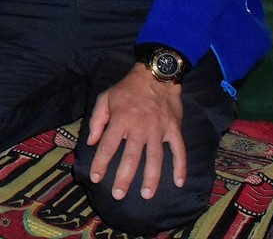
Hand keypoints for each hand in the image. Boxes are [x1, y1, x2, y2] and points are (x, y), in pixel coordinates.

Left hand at [86, 65, 185, 201]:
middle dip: (124, 178)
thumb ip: (96, 120)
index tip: (96, 178)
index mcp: (120, 120)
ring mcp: (159, 130)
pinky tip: (178, 182)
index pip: (108, 146)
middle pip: (131, 157)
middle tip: (118, 195)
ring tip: (147, 195)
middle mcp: (139, 127)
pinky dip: (180, 167)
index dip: (101, 164)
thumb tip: (92, 142)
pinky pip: (179, 151)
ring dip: (151, 178)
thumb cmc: (127, 89)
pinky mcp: (174, 130)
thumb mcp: (105, 98)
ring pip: (155, 158)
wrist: (155, 76)